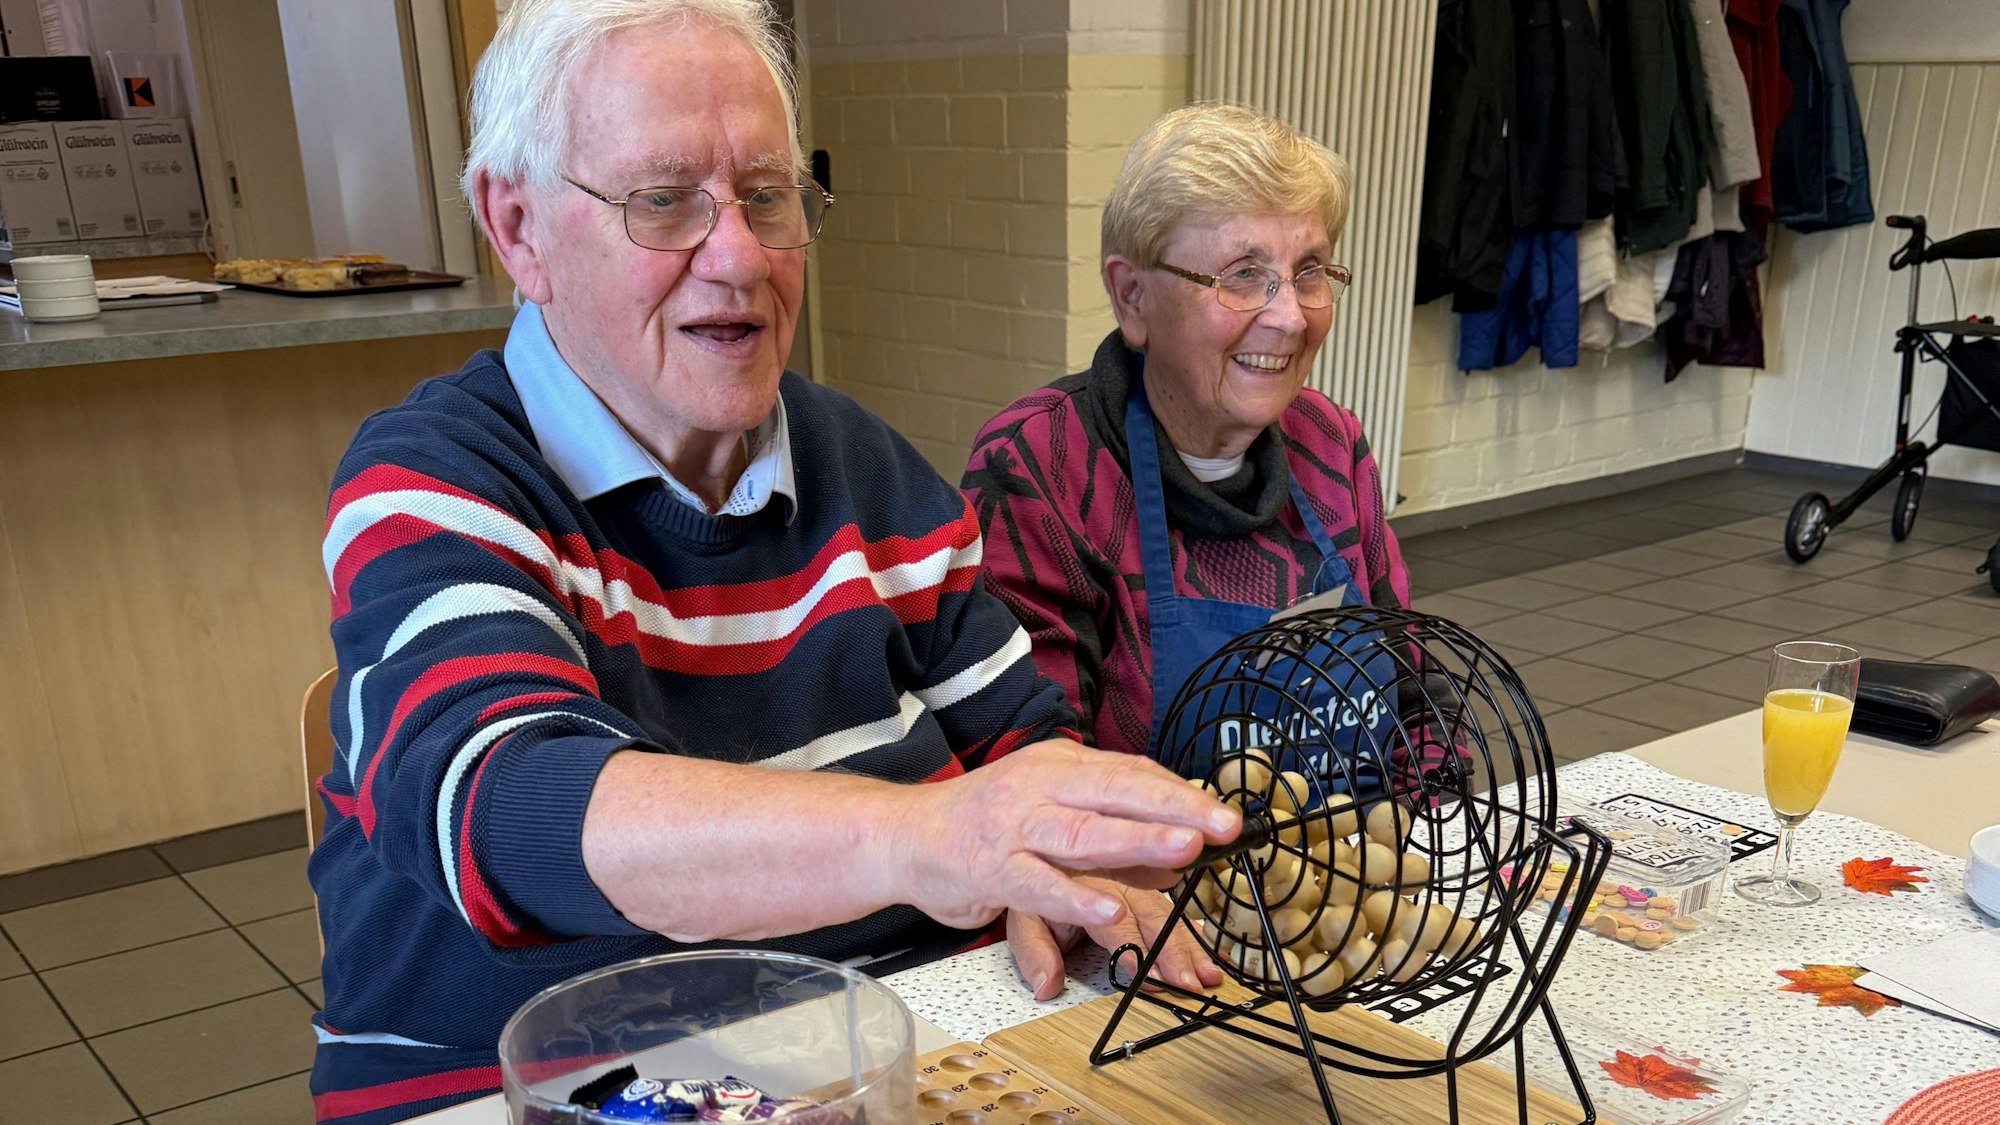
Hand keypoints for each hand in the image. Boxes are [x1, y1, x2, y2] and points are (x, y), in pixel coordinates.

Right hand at [890, 739, 1239, 932]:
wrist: (906, 835)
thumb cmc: (986, 823)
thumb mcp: (1051, 807)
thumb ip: (1111, 826)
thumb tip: (1180, 849)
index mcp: (1059, 766)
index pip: (1130, 773)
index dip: (1180, 793)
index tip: (1224, 814)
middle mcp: (1039, 787)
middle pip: (1117, 792)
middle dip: (1174, 808)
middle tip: (1223, 825)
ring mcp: (1014, 827)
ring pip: (1083, 833)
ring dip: (1137, 840)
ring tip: (1183, 850)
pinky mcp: (990, 869)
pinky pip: (1038, 886)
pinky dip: (1074, 900)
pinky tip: (1107, 912)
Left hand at [1006, 878, 1224, 1000]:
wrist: (1031, 825)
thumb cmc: (1025, 874)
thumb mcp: (1020, 913)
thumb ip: (1035, 950)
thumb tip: (1047, 986)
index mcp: (1081, 881)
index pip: (1111, 923)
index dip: (1133, 951)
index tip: (1152, 978)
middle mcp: (1111, 873)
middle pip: (1149, 915)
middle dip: (1174, 948)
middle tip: (1194, 980)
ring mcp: (1131, 871)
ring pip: (1165, 906)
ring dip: (1189, 943)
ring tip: (1209, 974)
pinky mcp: (1143, 870)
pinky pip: (1174, 892)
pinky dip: (1191, 920)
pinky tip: (1206, 938)